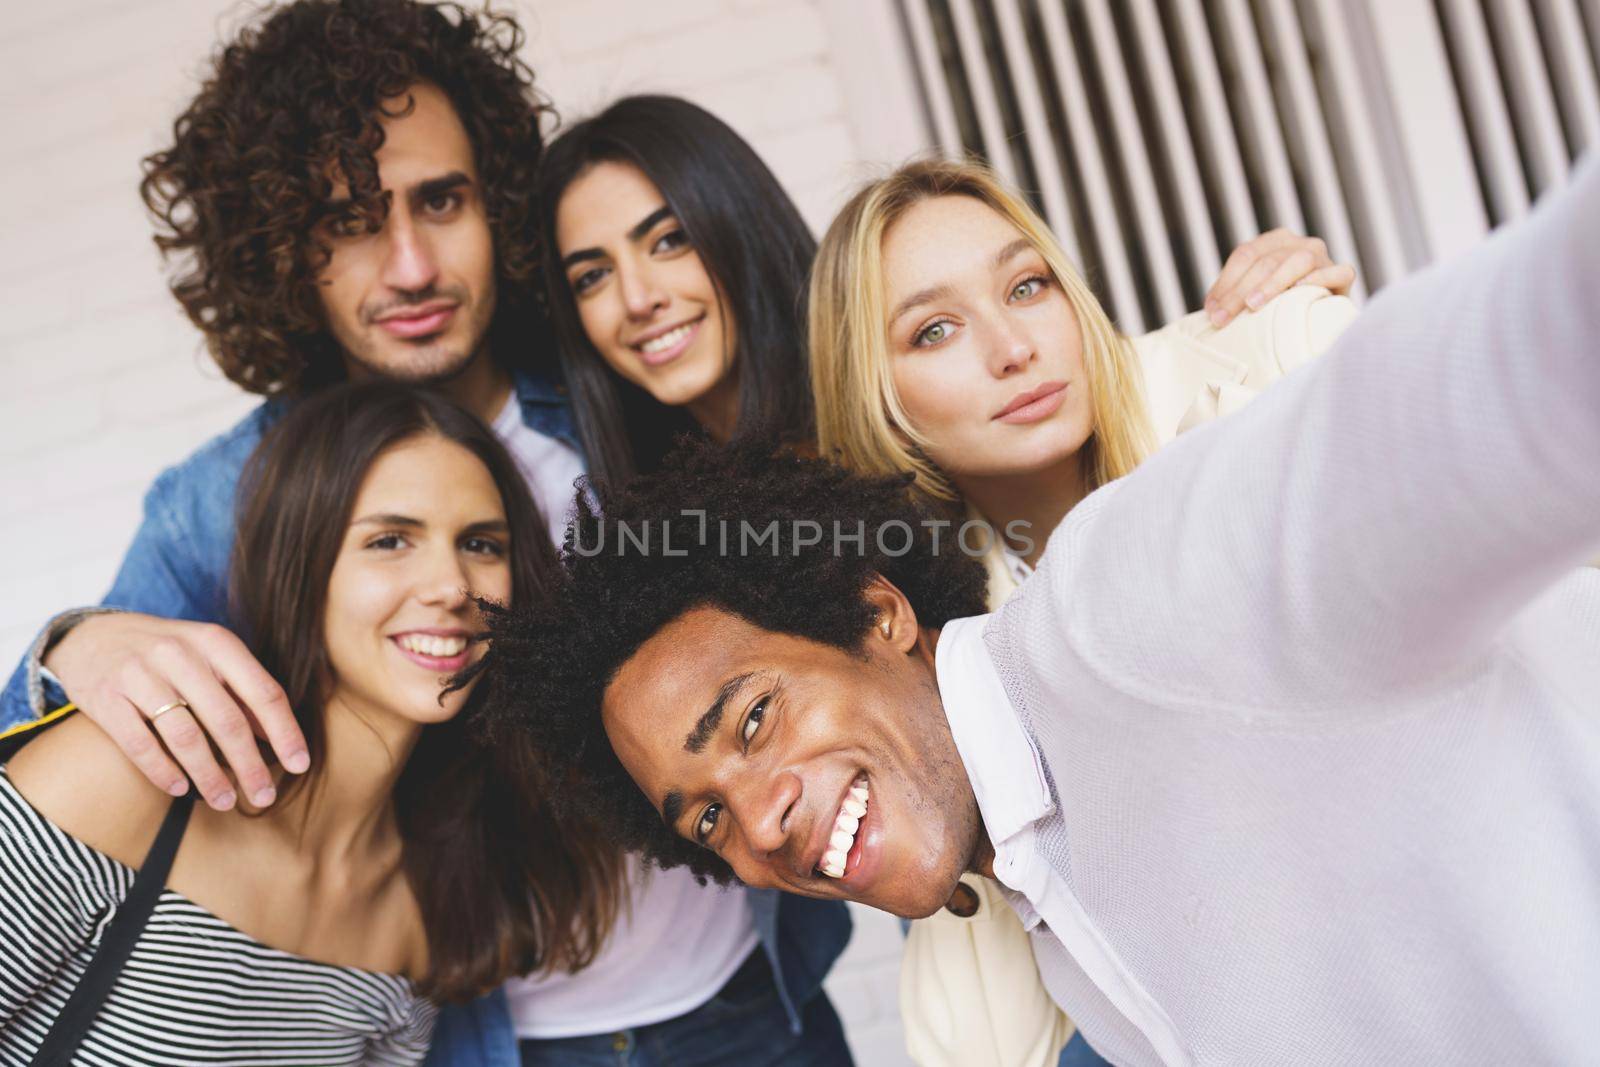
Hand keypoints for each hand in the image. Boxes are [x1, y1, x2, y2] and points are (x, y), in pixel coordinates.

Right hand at [43, 612, 307, 809]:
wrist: (91, 636)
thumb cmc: (165, 653)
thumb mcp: (208, 657)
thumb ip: (242, 691)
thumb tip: (276, 737)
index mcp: (215, 642)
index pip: (263, 692)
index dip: (285, 732)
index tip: (301, 765)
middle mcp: (180, 654)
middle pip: (227, 720)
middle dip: (250, 766)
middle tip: (264, 796)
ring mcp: (140, 675)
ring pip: (185, 736)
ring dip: (209, 776)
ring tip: (225, 801)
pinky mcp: (106, 698)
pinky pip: (140, 743)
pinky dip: (162, 771)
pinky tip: (179, 789)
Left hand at [1204, 229, 1356, 326]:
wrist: (1321, 315)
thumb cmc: (1281, 305)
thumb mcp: (1255, 293)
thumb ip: (1236, 293)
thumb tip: (1211, 310)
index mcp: (1275, 241)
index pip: (1245, 255)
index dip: (1225, 282)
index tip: (1211, 311)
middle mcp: (1300, 243)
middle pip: (1266, 261)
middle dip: (1239, 292)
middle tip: (1221, 319)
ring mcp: (1324, 257)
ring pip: (1299, 261)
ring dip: (1273, 283)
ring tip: (1253, 305)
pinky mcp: (1343, 276)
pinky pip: (1337, 272)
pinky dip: (1319, 279)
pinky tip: (1300, 292)